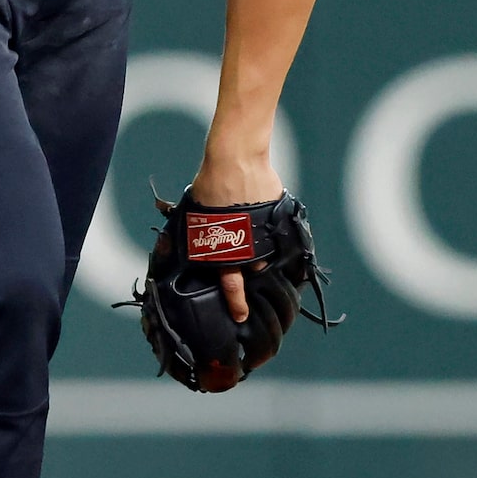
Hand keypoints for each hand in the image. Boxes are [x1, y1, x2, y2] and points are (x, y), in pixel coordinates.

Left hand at [190, 153, 281, 323]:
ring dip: (262, 244)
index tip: (240, 316)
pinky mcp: (279, 218)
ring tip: (252, 226)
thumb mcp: (196, 216)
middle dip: (252, 264)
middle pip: (256, 267)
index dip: (237, 302)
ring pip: (268, 250)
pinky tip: (264, 212)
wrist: (235, 161)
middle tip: (246, 251)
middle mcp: (249, 247)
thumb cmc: (210, 186)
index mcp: (224, 250)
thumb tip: (198, 245)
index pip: (232, 284)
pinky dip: (272, 226)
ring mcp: (266, 233)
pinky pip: (278, 230)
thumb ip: (202, 235)